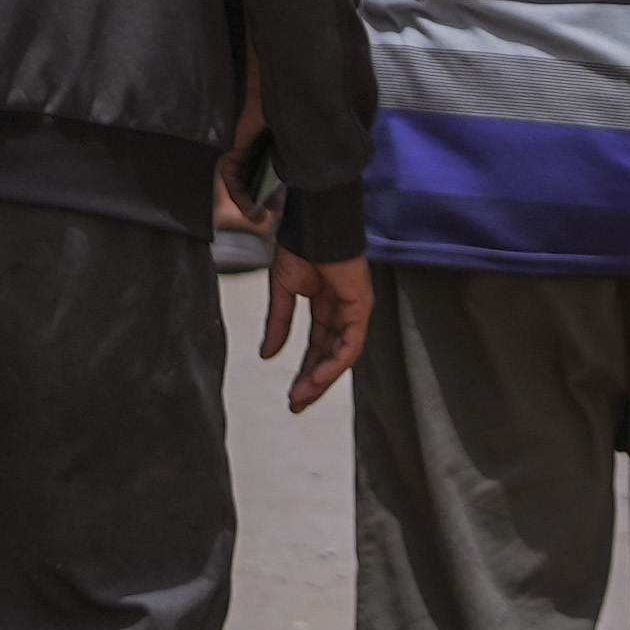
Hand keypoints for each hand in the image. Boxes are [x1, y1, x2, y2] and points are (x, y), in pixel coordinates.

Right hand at [255, 246, 374, 412]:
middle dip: (313, 383)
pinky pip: (351, 343)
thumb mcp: (282, 292)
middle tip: (296, 404)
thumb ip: (278, 324)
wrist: (311, 224)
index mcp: (324, 308)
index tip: (291, 396)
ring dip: (322, 378)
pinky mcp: (362, 307)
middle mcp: (341, 314)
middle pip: (330, 358)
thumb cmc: (298, 247)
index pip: (316, 349)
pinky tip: (318, 376)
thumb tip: (267, 355)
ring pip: (341, 356)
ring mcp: (354, 312)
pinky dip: (336, 361)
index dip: (304, 373)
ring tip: (303, 395)